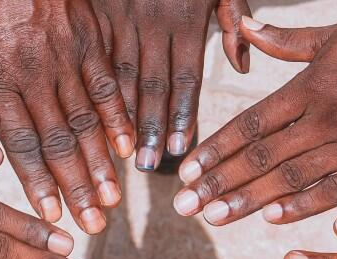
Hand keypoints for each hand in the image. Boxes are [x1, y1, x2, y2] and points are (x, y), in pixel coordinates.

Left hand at [0, 0, 134, 233]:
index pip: (20, 144)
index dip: (38, 185)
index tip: (53, 217)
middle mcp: (32, 73)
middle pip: (57, 142)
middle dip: (75, 189)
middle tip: (91, 226)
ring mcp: (64, 57)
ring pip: (85, 121)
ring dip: (100, 166)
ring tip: (112, 201)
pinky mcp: (89, 40)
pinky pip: (107, 86)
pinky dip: (119, 120)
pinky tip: (130, 150)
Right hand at [90, 0, 250, 169]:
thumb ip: (234, 19)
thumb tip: (242, 67)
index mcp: (188, 19)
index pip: (186, 79)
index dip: (182, 116)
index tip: (178, 149)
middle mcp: (154, 22)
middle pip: (153, 86)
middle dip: (150, 129)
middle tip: (148, 165)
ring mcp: (123, 18)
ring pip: (121, 78)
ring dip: (121, 117)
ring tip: (122, 152)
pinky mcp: (98, 13)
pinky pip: (96, 58)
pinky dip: (94, 90)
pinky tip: (94, 117)